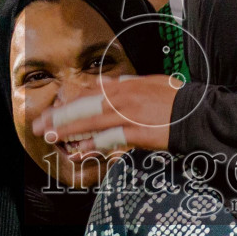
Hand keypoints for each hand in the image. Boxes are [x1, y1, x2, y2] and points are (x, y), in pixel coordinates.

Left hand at [31, 75, 180, 153]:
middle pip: (83, 107)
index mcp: (125, 86)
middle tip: (40, 125)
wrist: (196, 112)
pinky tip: (77, 151)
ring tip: (50, 137)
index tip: (52, 111)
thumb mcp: (150, 84)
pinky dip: (91, 145)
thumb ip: (126, 85)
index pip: (89, 94)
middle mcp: (122, 98)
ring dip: (67, 131)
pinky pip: (107, 139)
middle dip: (59, 117)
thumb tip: (105, 85)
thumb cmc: (176, 99)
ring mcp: (128, 114)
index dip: (68, 103)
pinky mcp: (136, 132)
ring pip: (90, 122)